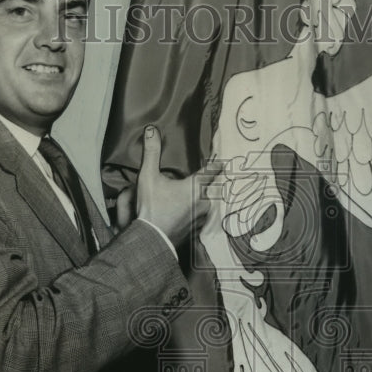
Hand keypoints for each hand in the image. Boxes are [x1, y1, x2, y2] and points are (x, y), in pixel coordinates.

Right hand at [135, 125, 219, 245]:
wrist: (151, 240)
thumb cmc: (151, 208)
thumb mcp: (148, 177)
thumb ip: (151, 152)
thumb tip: (151, 130)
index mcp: (195, 187)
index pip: (212, 170)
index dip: (217, 163)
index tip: (222, 158)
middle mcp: (204, 202)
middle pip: (213, 187)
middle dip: (211, 182)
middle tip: (211, 176)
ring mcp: (202, 217)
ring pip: (209, 202)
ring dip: (205, 197)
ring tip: (198, 194)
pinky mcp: (198, 229)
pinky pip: (202, 216)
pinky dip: (198, 211)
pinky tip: (190, 211)